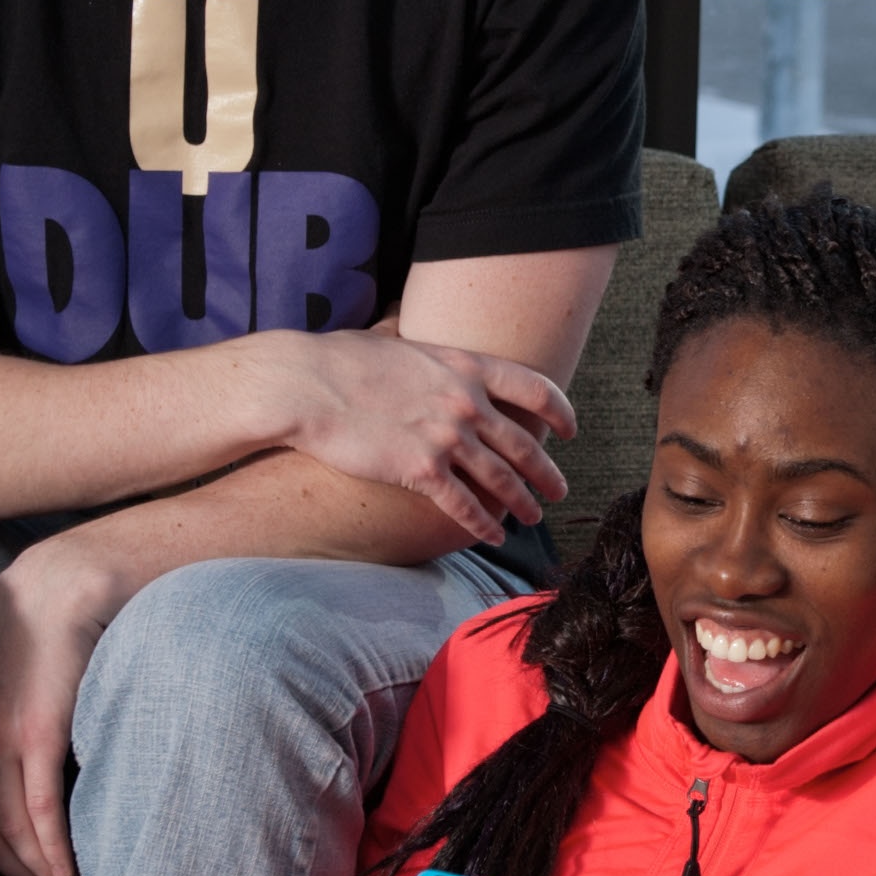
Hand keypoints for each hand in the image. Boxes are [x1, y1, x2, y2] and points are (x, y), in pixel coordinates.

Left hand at [0, 537, 113, 875]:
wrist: (67, 584)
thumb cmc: (48, 633)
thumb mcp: (9, 685)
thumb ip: (6, 726)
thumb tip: (23, 773)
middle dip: (12, 874)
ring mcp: (2, 739)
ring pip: (12, 831)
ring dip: (38, 869)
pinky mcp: (39, 734)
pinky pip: (41, 812)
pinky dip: (54, 851)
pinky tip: (71, 871)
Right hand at [266, 331, 576, 545]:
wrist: (304, 386)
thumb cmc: (339, 360)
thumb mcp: (395, 341)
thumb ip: (421, 352)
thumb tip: (413, 339)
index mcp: (464, 365)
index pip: (534, 388)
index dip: (560, 412)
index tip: (570, 430)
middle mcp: (465, 401)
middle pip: (524, 444)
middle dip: (547, 472)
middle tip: (559, 489)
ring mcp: (446, 437)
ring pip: (501, 480)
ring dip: (522, 503)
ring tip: (533, 517)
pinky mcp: (420, 471)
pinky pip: (464, 505)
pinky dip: (483, 525)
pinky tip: (493, 537)